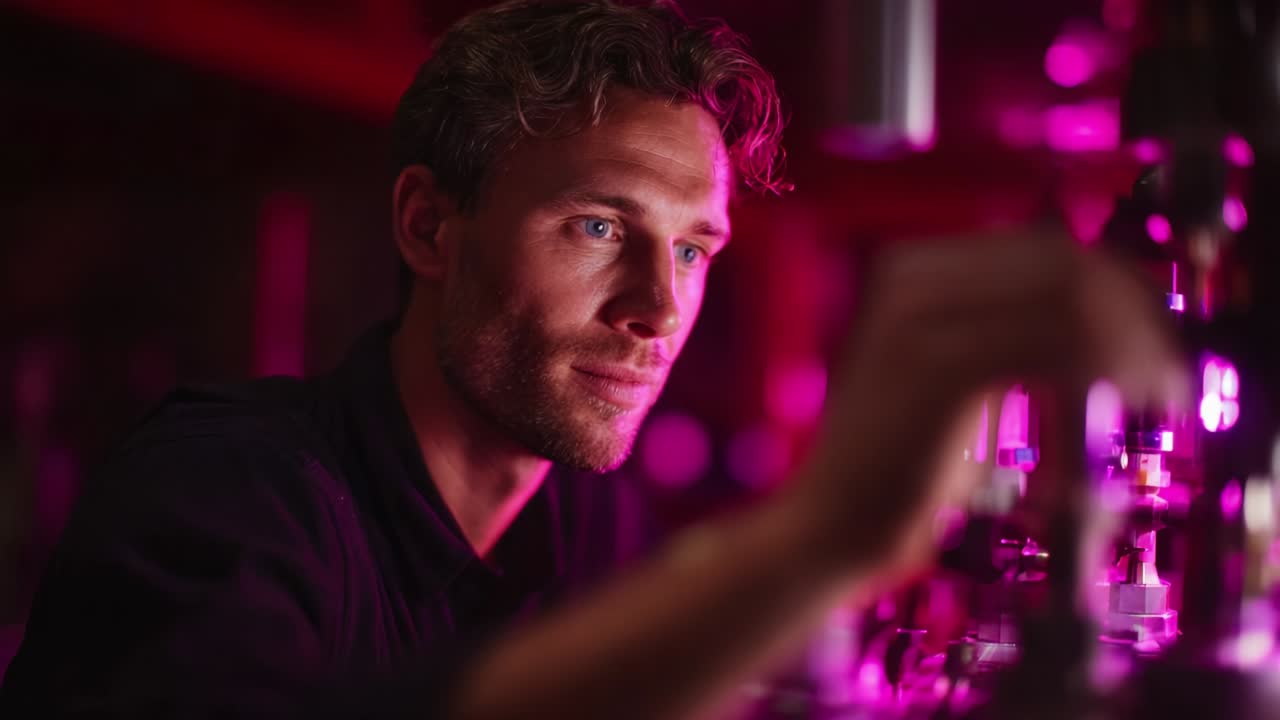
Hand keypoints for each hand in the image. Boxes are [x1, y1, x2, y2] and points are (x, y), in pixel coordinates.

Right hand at [787, 228, 1187, 588]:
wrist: (830, 526)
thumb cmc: (900, 467)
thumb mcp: (952, 381)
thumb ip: (1004, 335)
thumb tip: (1097, 313)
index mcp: (913, 272)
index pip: (1044, 250)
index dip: (1116, 289)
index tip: (1154, 340)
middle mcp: (913, 277)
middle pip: (1063, 263)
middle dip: (1134, 315)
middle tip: (1168, 375)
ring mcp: (921, 316)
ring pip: (1068, 301)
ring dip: (1129, 349)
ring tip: (1154, 398)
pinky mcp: (939, 365)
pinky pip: (1053, 350)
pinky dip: (1101, 382)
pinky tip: (1115, 412)